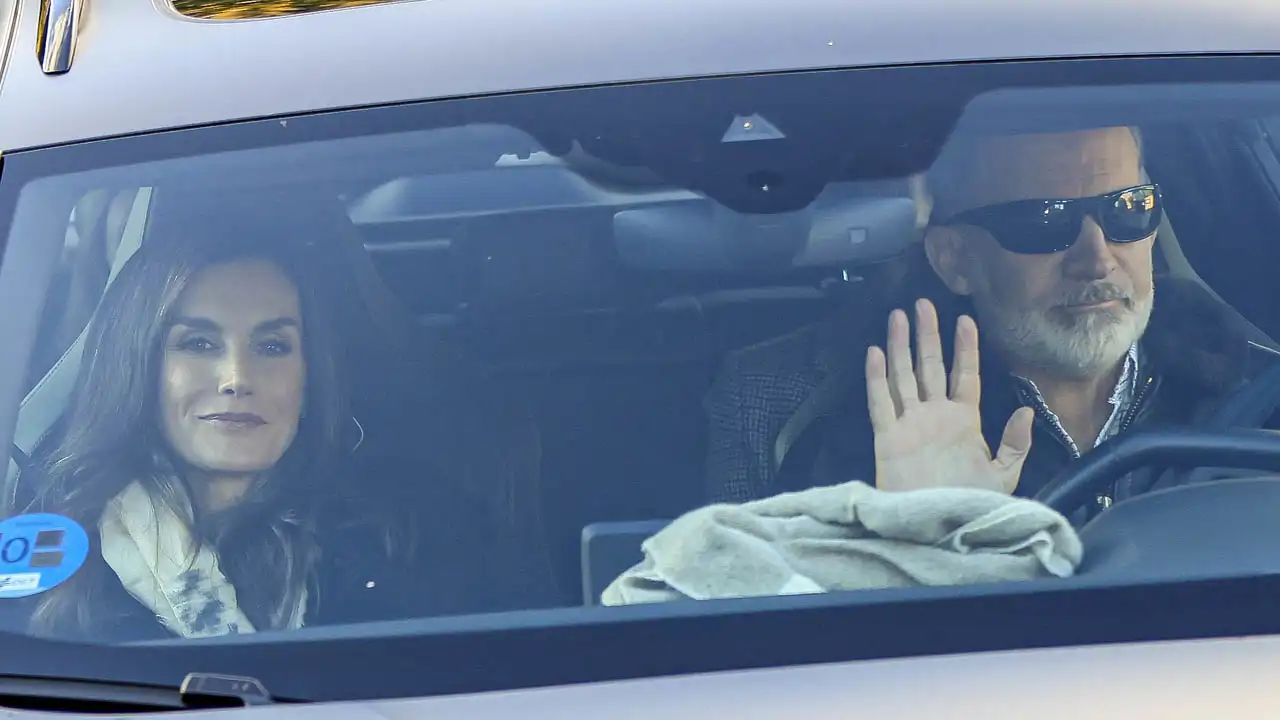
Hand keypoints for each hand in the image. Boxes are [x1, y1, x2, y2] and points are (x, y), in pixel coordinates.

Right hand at [866, 298, 1033, 493]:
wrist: (939, 528)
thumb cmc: (971, 503)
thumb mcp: (1004, 476)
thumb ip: (1015, 443)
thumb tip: (1027, 410)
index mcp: (964, 421)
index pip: (964, 375)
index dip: (965, 347)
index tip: (965, 320)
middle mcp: (935, 416)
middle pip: (930, 366)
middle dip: (928, 335)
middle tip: (923, 304)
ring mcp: (910, 424)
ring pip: (903, 376)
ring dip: (900, 346)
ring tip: (898, 316)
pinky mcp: (887, 437)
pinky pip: (881, 402)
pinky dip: (876, 378)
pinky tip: (875, 353)